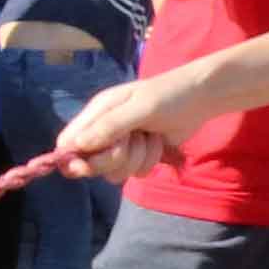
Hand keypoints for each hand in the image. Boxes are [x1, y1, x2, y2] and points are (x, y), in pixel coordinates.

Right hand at [59, 69, 203, 181]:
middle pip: (91, 163)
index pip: (68, 141)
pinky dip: (150, 160)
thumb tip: (77, 145)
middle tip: (133, 140)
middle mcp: (104, 130)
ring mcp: (121, 145)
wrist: (201, 99)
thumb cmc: (169, 95)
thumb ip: (110, 126)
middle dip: (115, 157)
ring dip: (137, 158)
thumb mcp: (140, 107)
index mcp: (97, 112)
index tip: (85, 166)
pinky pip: (134, 172)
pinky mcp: (138, 156)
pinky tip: (158, 142)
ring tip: (150, 137)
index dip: (72, 157)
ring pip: (114, 171)